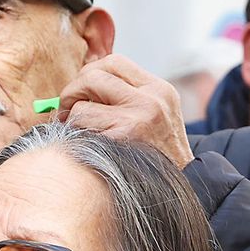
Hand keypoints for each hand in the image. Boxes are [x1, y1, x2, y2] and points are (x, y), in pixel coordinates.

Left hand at [56, 54, 194, 167]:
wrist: (182, 187)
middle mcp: (151, 99)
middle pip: (93, 75)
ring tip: (80, 131)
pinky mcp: (122, 138)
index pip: (114, 62)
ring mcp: (137, 118)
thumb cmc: (158, 155)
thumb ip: (127, 96)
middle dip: (72, 91)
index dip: (90, 73)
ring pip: (82, 103)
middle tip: (67, 109)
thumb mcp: (157, 115)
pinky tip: (86, 145)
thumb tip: (80, 84)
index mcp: (159, 89)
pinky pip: (81, 125)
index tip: (83, 91)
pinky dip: (75, 134)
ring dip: (72, 118)